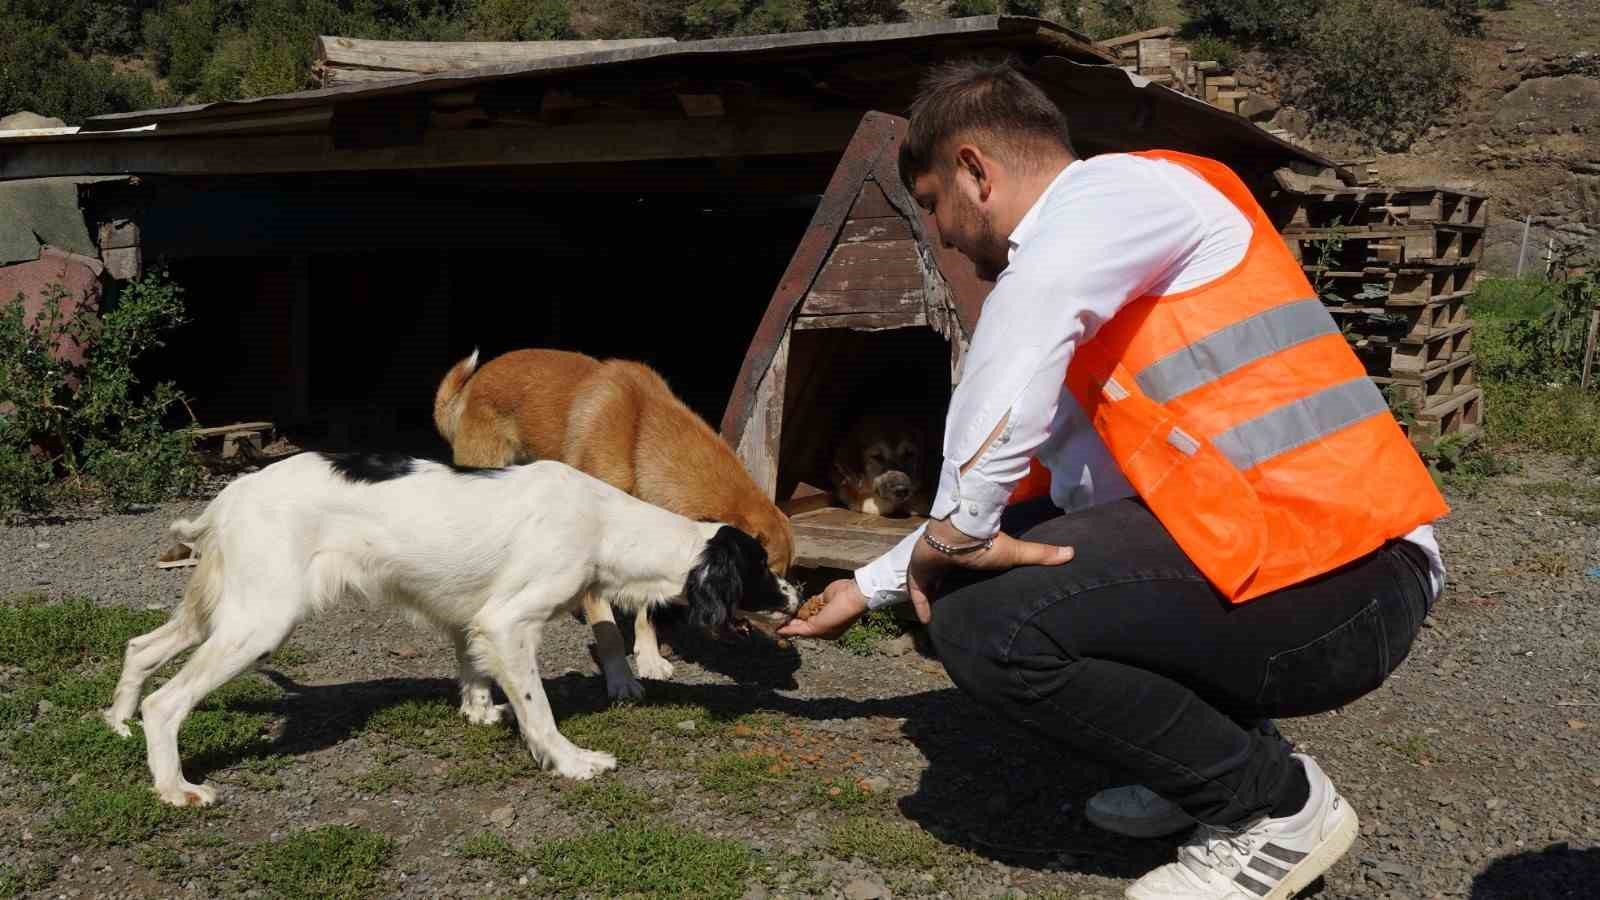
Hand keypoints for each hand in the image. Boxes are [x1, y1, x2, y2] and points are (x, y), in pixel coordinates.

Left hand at [777, 578, 866, 639]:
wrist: (852, 596)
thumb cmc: (838, 615)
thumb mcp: (818, 627)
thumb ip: (800, 630)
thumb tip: (782, 633)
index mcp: (824, 633)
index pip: (803, 632)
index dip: (789, 630)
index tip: (775, 627)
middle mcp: (823, 623)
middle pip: (802, 622)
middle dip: (791, 620)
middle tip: (775, 617)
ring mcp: (823, 610)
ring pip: (805, 611)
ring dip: (795, 611)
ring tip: (780, 609)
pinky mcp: (823, 598)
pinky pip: (810, 601)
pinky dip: (802, 602)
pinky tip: (791, 603)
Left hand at [906, 519, 1073, 624]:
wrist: (958, 534)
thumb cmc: (985, 543)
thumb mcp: (1014, 553)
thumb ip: (1040, 554)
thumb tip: (1073, 553)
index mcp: (966, 553)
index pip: (964, 566)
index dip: (965, 576)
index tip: (970, 588)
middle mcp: (947, 557)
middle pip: (945, 575)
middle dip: (946, 587)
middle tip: (953, 604)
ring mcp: (931, 562)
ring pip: (929, 581)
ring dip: (932, 595)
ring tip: (940, 614)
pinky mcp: (919, 570)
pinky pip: (917, 590)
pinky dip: (921, 604)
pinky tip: (927, 620)